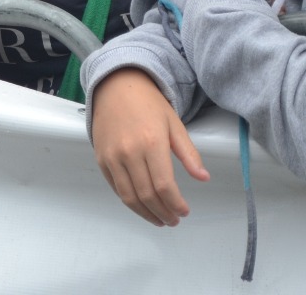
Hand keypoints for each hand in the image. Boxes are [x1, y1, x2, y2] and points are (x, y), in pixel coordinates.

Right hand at [91, 68, 208, 225]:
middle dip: (163, 213)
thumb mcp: (174, 123)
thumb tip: (203, 177)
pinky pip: (115, 188)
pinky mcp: (102, 158)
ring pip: (129, 197)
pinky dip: (129, 201)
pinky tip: (142, 205)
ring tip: (159, 219)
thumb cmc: (148, 102)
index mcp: (152, 142)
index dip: (176, 204)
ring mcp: (112, 156)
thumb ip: (189, 153)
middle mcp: (129, 151)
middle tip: (174, 220)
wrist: (116, 85)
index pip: (164, 185)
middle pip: (147, 195)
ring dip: (146, 213)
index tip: (184, 211)